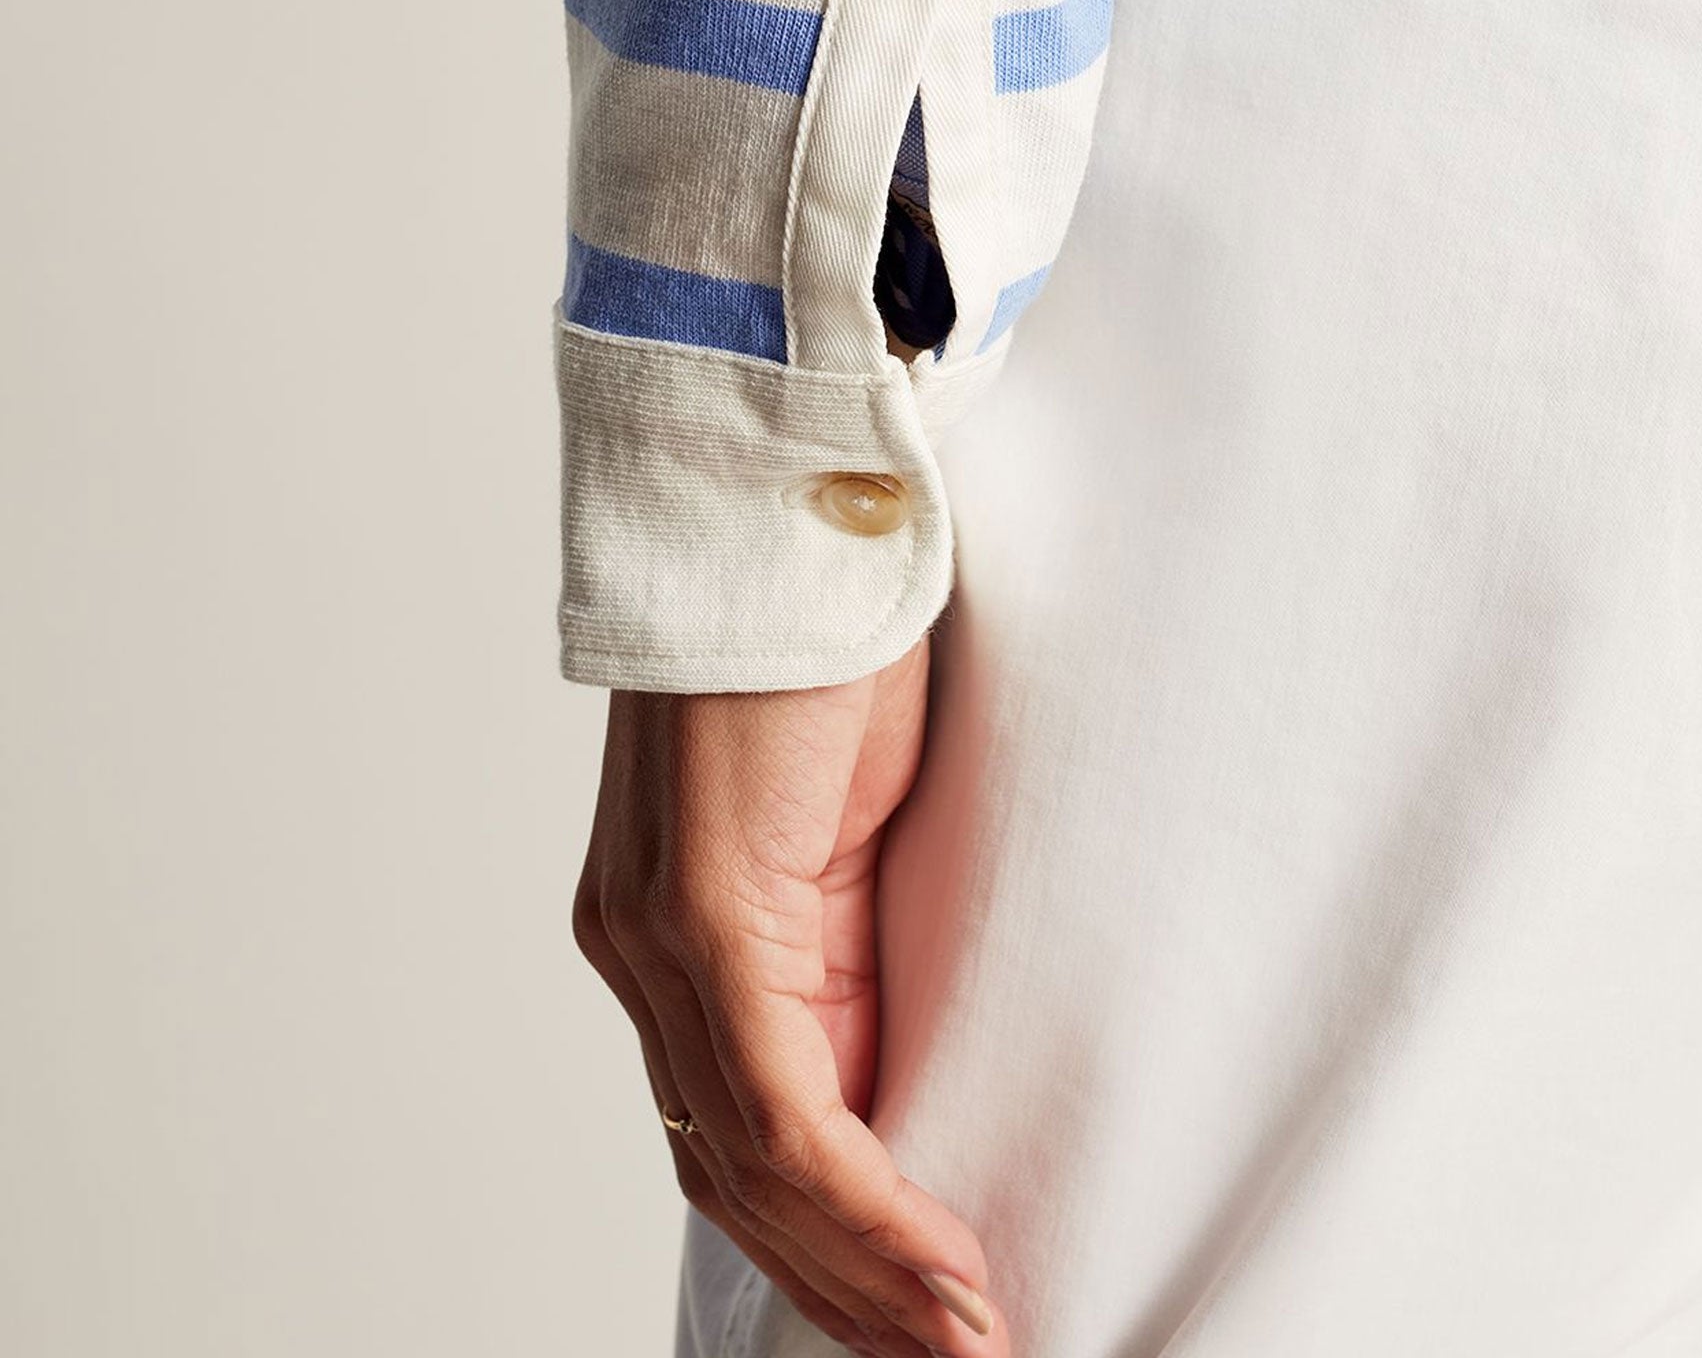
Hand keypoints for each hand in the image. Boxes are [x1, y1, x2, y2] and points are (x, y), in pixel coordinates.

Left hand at [573, 636, 1006, 1357]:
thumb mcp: (852, 826)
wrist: (789, 517)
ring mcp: (660, 934)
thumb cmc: (833, 651)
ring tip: (967, 1338)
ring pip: (751, 1164)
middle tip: (955, 1355)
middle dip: (848, 1287)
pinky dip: (862, 1198)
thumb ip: (855, 937)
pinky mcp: (704, 905)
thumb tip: (913, 1050)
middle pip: (733, 1176)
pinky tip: (940, 1260)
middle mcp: (644, 951)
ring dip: (869, 1271)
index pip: (738, 1132)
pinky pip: (778, 1101)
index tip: (925, 1305)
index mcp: (679, 935)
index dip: (830, 1239)